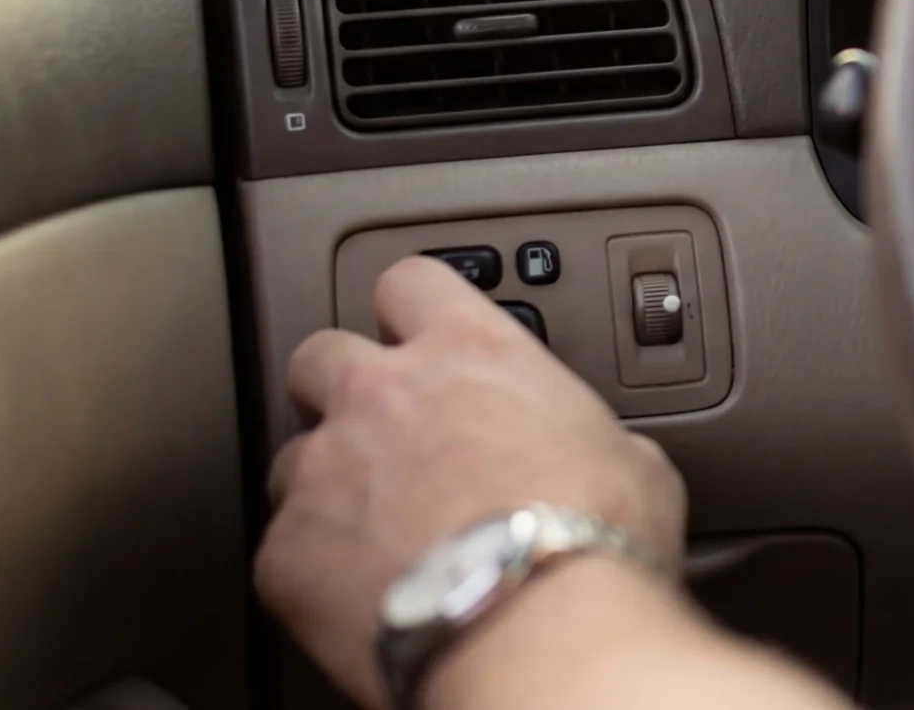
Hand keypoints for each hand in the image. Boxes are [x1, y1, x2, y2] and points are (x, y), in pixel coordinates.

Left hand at [255, 256, 688, 708]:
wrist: (535, 633)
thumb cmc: (590, 544)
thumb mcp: (631, 459)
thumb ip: (585, 434)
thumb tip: (597, 454)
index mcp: (470, 354)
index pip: (412, 281)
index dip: (414, 307)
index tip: (421, 330)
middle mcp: (381, 394)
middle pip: (320, 354)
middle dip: (342, 388)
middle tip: (384, 432)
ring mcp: (323, 470)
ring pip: (290, 456)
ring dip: (326, 484)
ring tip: (376, 535)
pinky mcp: (285, 554)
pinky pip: (282, 550)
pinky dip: (314, 570)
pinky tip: (361, 596)